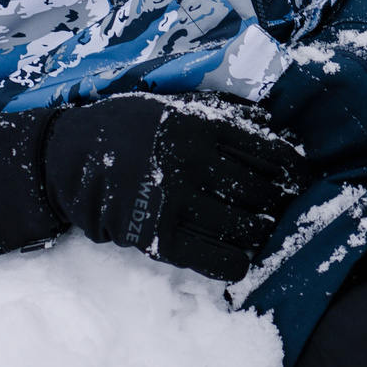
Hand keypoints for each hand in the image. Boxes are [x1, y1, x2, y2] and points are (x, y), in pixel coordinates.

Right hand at [0, 93, 309, 280]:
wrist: (68, 159)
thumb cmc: (129, 126)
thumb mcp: (173, 105)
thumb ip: (220, 112)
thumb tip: (274, 126)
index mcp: (198, 126)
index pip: (267, 152)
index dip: (292, 168)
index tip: (299, 175)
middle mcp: (190, 163)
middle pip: (261, 192)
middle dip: (281, 202)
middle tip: (284, 205)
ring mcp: (173, 202)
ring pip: (245, 228)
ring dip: (263, 231)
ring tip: (262, 228)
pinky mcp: (157, 238)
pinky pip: (216, 260)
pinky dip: (237, 262)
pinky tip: (240, 255)